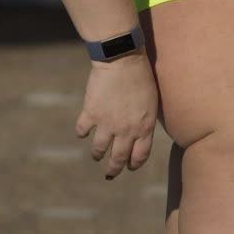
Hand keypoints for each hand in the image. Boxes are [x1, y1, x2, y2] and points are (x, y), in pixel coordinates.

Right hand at [74, 51, 157, 178]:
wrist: (123, 60)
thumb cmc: (142, 77)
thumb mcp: (152, 102)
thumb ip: (146, 120)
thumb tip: (141, 132)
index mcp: (144, 127)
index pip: (140, 155)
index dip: (134, 163)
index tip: (130, 167)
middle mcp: (126, 130)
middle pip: (118, 158)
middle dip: (114, 169)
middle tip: (110, 174)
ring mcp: (107, 123)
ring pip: (99, 149)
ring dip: (97, 154)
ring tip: (96, 156)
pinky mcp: (91, 113)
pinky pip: (82, 130)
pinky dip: (81, 132)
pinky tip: (82, 132)